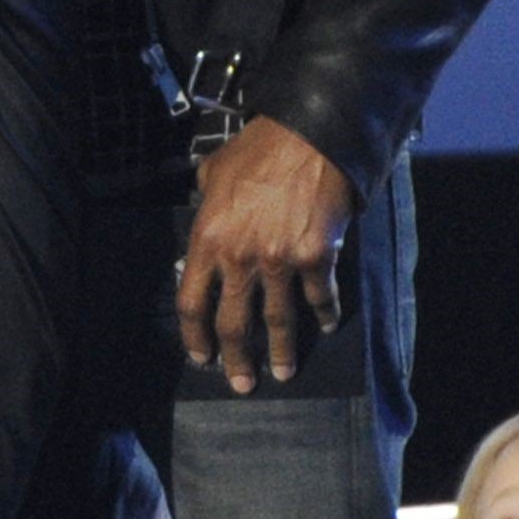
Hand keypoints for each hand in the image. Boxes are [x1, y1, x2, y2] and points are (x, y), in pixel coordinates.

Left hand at [177, 115, 354, 393]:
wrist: (310, 135)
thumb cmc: (260, 148)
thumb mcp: (216, 169)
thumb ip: (207, 195)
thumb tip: (204, 199)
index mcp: (208, 239)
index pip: (192, 302)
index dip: (195, 336)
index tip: (202, 356)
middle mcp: (240, 258)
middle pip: (233, 323)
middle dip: (236, 361)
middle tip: (242, 383)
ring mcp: (278, 261)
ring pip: (277, 320)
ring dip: (281, 352)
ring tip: (283, 372)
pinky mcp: (316, 257)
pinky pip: (319, 296)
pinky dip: (324, 314)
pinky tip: (326, 325)